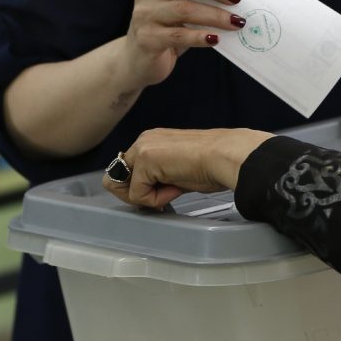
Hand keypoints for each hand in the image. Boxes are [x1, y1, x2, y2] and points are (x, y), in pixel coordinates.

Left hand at [102, 128, 272, 208]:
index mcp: (151, 141)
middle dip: (136, 194)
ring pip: (122, 187)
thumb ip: (158, 177)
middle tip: (163, 197)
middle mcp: (143, 141)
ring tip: (172, 190)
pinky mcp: (145, 161)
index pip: (126, 170)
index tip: (163, 193)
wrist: (225, 157)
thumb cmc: (212, 165)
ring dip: (146, 196)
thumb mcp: (176, 171)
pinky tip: (177, 188)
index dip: (140, 189)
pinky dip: (156, 199)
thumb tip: (147, 195)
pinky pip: (137, 194)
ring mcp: (142, 149)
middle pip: (115, 178)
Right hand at [121, 0, 245, 89]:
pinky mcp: (147, 38)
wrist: (136, 60)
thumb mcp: (179, 6)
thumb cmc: (167, 29)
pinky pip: (178, 35)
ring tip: (236, 23)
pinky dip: (200, 37)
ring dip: (214, 15)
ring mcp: (145, 14)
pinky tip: (215, 39)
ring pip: (184, 9)